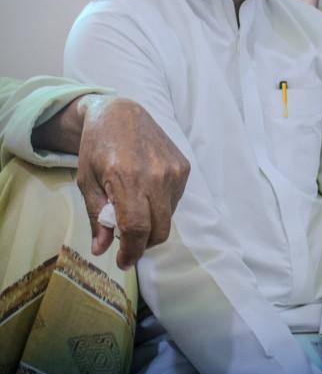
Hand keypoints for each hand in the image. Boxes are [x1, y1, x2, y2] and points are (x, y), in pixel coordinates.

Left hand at [75, 95, 189, 268]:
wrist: (121, 113)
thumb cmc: (97, 146)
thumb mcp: (86, 181)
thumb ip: (96, 216)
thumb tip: (101, 249)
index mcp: (127, 178)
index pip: (136, 228)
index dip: (131, 251)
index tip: (122, 261)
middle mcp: (156, 175)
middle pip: (158, 230)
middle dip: (142, 245)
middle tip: (127, 244)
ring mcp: (174, 171)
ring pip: (168, 218)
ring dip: (152, 225)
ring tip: (134, 212)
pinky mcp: (183, 167)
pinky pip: (175, 202)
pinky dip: (160, 208)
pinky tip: (146, 194)